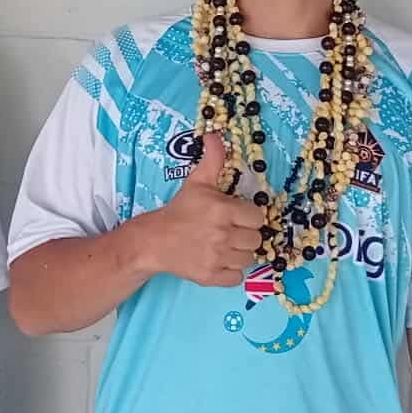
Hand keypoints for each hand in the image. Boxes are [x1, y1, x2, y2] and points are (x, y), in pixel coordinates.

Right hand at [143, 135, 260, 286]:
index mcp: (223, 210)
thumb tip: (214, 134)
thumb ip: (213, 159)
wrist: (154, 240)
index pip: (257, 217)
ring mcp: (217, 258)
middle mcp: (223, 235)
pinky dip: (231, 271)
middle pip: (255, 239)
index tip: (235, 216)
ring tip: (224, 245)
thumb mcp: (197, 182)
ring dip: (239, 253)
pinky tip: (219, 260)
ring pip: (248, 259)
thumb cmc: (179, 210)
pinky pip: (237, 278)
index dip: (248, 216)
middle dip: (244, 235)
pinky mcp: (211, 277)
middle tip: (228, 231)